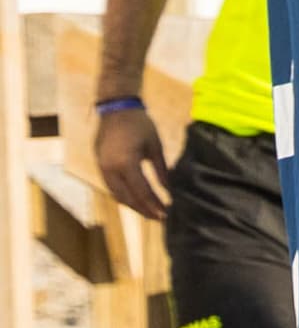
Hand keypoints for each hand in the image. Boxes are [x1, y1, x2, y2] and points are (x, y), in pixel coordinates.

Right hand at [92, 102, 171, 218]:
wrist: (116, 109)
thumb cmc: (140, 124)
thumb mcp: (155, 146)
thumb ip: (162, 170)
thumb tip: (169, 189)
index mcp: (126, 163)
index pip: (141, 192)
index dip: (154, 205)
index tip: (166, 214)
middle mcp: (110, 169)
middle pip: (127, 198)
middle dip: (144, 210)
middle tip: (160, 218)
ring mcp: (102, 168)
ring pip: (117, 195)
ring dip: (133, 206)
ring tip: (150, 212)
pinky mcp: (100, 166)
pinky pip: (111, 187)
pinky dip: (124, 196)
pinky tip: (137, 200)